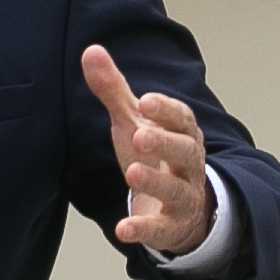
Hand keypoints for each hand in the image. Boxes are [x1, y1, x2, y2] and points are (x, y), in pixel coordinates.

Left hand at [83, 44, 212, 256]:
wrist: (181, 207)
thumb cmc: (154, 154)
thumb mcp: (133, 122)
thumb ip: (113, 90)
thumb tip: (90, 50)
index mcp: (182, 134)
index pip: (182, 119)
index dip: (166, 110)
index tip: (145, 100)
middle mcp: (189, 164)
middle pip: (185, 152)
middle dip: (164, 143)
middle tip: (140, 134)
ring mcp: (184, 196)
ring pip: (177, 189)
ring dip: (154, 182)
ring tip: (131, 172)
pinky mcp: (172, 226)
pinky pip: (161, 229)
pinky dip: (143, 229)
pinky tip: (123, 229)